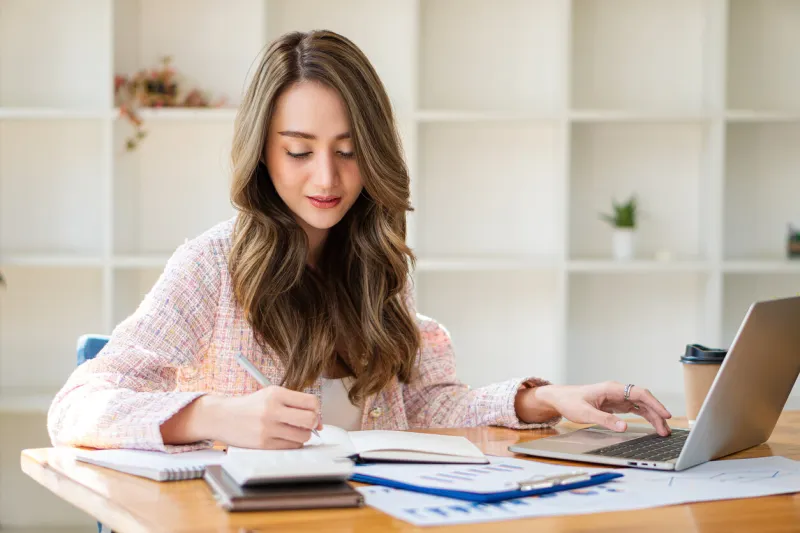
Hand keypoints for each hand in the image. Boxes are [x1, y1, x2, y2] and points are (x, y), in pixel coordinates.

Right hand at [161, 386, 322, 448]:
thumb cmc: (249, 406)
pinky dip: (293, 443)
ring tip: (293, 430)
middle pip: (310, 419)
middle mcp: (272, 410)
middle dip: (313, 423)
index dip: (317, 409)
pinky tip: (284, 437)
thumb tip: (318, 420)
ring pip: (303, 436)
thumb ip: (294, 403)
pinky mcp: (264, 443)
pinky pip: (291, 446)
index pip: (311, 401)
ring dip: (303, 435)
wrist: (222, 417)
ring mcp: (268, 428)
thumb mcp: (270, 395)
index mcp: (276, 394)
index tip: (314, 412)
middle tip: (308, 424)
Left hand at [516, 382, 671, 435]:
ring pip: (641, 405)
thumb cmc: (570, 402)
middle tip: (666, 430)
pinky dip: (645, 416)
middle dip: (657, 413)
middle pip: (644, 400)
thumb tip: (624, 426)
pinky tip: (652, 425)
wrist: (559, 398)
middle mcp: (617, 391)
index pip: (639, 393)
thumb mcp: (585, 413)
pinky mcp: (615, 404)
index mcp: (612, 389)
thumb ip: (605, 420)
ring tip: (662, 431)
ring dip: (653, 416)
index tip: (665, 414)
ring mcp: (617, 397)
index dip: (654, 403)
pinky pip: (635, 409)